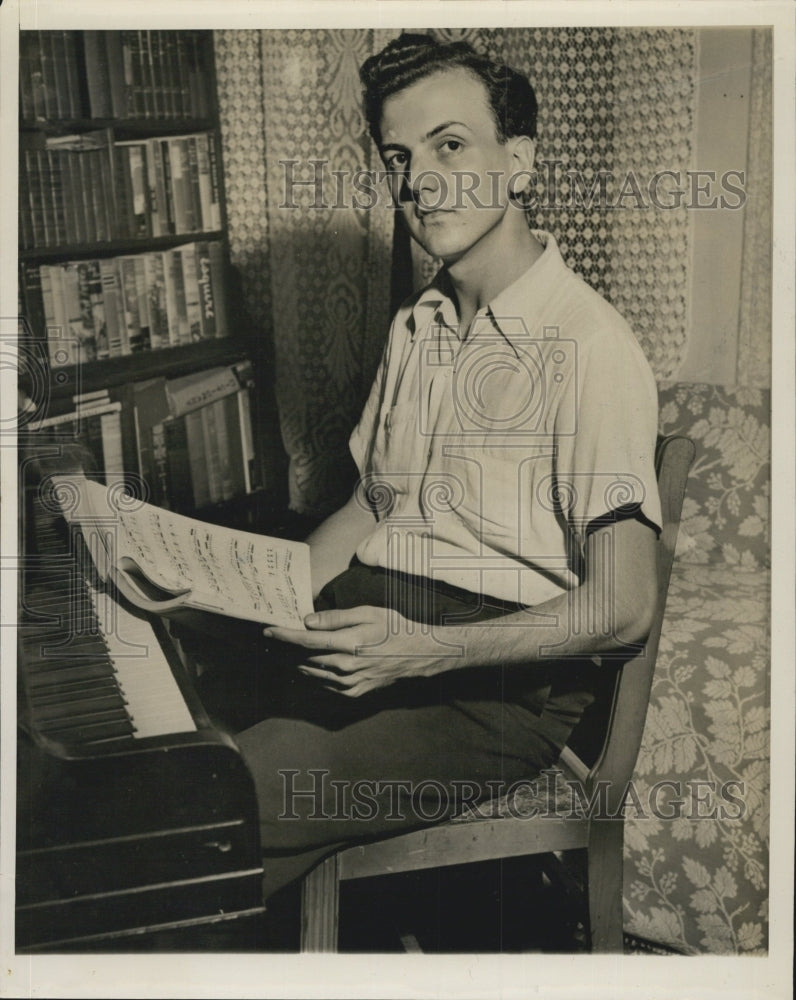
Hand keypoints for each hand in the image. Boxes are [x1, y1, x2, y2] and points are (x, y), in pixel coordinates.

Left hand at [264, 606, 461, 697]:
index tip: (268, 630)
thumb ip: (336, 618)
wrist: (419, 653)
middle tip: (277, 638)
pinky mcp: (355, 691)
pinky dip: (315, 674)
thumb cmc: (394, 627)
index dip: (284, 636)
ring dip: (299, 662)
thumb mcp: (368, 613)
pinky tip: (312, 666)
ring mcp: (351, 682)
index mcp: (348, 644)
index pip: (306, 641)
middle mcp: (346, 667)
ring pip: (313, 673)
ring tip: (290, 651)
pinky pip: (326, 685)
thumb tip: (308, 622)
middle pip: (305, 658)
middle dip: (288, 648)